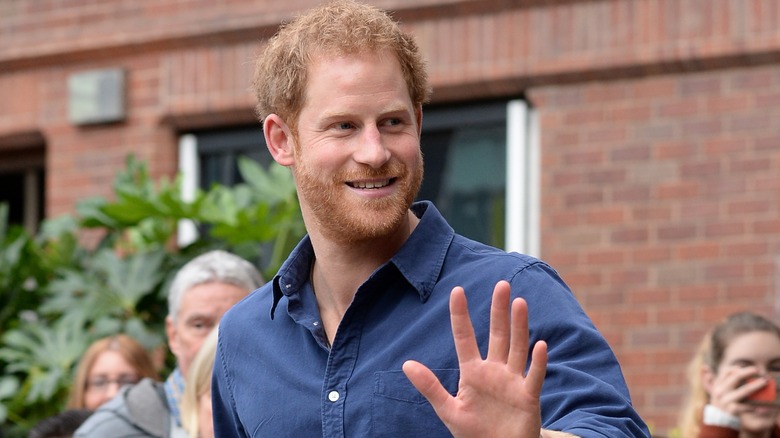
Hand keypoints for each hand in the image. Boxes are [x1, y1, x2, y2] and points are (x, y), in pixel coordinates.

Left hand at [402, 280, 547, 437]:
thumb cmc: (474, 431)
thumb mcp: (448, 410)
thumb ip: (429, 387)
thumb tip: (406, 364)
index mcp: (473, 372)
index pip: (465, 337)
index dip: (461, 315)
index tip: (457, 290)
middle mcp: (495, 371)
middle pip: (497, 335)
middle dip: (499, 311)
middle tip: (502, 285)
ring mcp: (513, 382)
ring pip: (517, 348)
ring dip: (519, 327)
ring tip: (519, 303)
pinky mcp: (528, 397)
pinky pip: (533, 377)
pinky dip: (538, 363)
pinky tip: (540, 345)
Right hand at [709, 366, 766, 415]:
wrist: (718, 419)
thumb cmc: (722, 402)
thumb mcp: (718, 390)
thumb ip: (721, 380)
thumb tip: (727, 367)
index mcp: (717, 385)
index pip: (726, 371)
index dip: (736, 368)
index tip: (743, 367)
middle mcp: (720, 391)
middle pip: (736, 377)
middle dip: (748, 372)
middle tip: (758, 370)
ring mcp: (726, 400)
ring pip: (744, 390)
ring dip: (756, 385)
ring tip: (764, 382)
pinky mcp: (732, 410)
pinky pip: (747, 405)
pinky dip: (754, 404)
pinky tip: (760, 404)